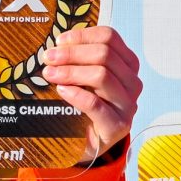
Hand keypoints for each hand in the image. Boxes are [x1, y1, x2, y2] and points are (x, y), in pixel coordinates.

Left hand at [39, 26, 141, 158]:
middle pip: (105, 54)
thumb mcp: (87, 78)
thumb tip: (58, 44)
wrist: (92, 144)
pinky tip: (61, 91)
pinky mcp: (117, 126)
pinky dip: (75, 94)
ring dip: (71, 72)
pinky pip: (95, 104)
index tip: (59, 41)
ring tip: (50, 74)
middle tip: (48, 57)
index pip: (110, 37)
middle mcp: (132, 82)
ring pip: (102, 76)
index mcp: (128, 65)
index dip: (82, 36)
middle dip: (72, 53)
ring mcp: (127, 105)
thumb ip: (80, 60)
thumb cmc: (87, 106)